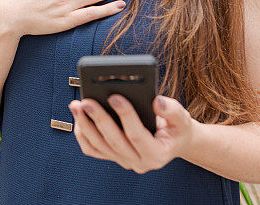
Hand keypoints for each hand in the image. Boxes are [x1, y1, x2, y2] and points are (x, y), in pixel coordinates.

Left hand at [68, 94, 195, 172]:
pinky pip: (93, 149)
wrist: (173, 140)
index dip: (125, 116)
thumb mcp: (182, 119)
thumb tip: (156, 101)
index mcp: (157, 155)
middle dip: (98, 119)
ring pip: (99, 146)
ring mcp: (124, 161)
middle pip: (114, 141)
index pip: (137, 136)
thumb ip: (172, 110)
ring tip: (77, 105)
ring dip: (85, 125)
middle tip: (86, 101)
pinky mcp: (113, 157)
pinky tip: (79, 117)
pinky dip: (83, 134)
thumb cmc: (176, 129)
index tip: (114, 97)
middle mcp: (139, 162)